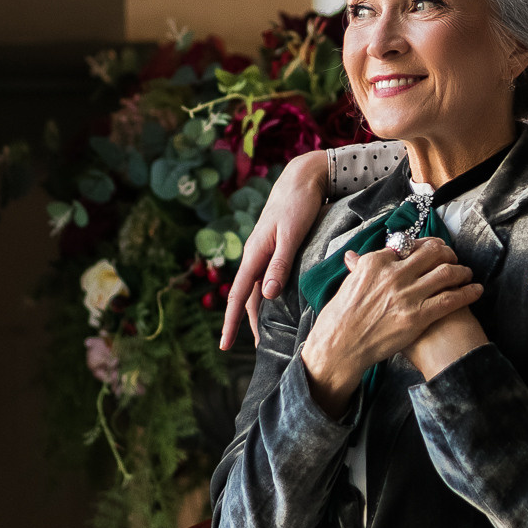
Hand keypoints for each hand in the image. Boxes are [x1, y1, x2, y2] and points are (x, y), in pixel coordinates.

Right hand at [222, 150, 328, 349]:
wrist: (303, 177)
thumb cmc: (299, 204)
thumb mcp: (291, 234)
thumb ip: (281, 264)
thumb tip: (268, 295)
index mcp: (255, 254)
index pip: (239, 296)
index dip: (231, 322)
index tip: (224, 346)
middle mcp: (256, 256)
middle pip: (248, 297)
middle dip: (246, 323)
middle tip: (253, 349)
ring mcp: (265, 252)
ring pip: (258, 289)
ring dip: (260, 312)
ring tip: (267, 334)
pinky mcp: (277, 248)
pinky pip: (269, 279)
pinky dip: (271, 296)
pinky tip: (279, 305)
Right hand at [299, 238, 482, 414]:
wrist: (340, 346)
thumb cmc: (340, 318)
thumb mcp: (347, 284)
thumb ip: (358, 267)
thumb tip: (354, 256)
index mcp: (376, 261)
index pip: (409, 244)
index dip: (426, 245)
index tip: (433, 249)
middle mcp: (394, 273)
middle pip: (433, 253)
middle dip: (448, 253)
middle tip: (454, 258)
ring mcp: (407, 294)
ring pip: (446, 273)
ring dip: (462, 271)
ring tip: (467, 273)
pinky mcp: (418, 316)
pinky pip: (451, 299)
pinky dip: (468, 293)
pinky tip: (476, 290)